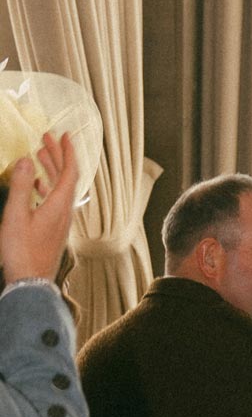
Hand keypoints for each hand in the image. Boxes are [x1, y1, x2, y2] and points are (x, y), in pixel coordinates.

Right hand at [0, 131, 78, 285]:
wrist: (30, 282)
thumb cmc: (22, 251)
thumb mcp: (16, 215)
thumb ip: (21, 186)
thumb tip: (25, 160)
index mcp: (59, 204)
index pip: (70, 171)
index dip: (67, 151)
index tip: (64, 135)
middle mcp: (65, 211)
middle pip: (66, 177)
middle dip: (57, 156)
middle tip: (46, 139)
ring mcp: (60, 221)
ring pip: (59, 189)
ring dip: (51, 170)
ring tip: (39, 157)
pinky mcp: (54, 229)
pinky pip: (54, 200)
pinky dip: (46, 187)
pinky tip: (36, 186)